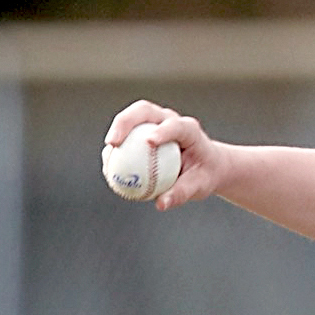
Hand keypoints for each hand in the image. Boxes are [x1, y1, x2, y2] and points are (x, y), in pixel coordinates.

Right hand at [102, 101, 228, 211]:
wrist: (206, 166)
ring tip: (108, 153)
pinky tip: (108, 165)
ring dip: (115, 131)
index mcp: (189, 130)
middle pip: (144, 110)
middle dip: (125, 122)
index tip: (149, 142)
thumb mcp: (200, 186)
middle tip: (114, 142)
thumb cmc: (205, 175)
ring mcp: (154, 122)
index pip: (176, 125)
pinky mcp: (142, 130)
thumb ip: (182, 192)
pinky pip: (125, 136)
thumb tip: (160, 204)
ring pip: (131, 118)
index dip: (163, 131)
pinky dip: (116, 148)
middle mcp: (170, 120)